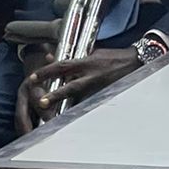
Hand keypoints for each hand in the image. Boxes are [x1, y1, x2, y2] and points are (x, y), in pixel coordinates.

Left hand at [14, 47, 138, 134]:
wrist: (136, 62)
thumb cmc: (111, 57)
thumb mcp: (90, 52)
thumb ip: (71, 57)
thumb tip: (50, 57)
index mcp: (86, 62)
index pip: (62, 66)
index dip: (46, 71)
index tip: (32, 78)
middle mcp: (91, 75)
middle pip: (70, 86)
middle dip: (54, 95)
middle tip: (40, 101)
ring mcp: (99, 87)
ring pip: (80, 98)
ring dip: (67, 106)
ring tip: (52, 115)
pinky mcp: (106, 95)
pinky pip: (90, 103)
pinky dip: (79, 108)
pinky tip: (70, 116)